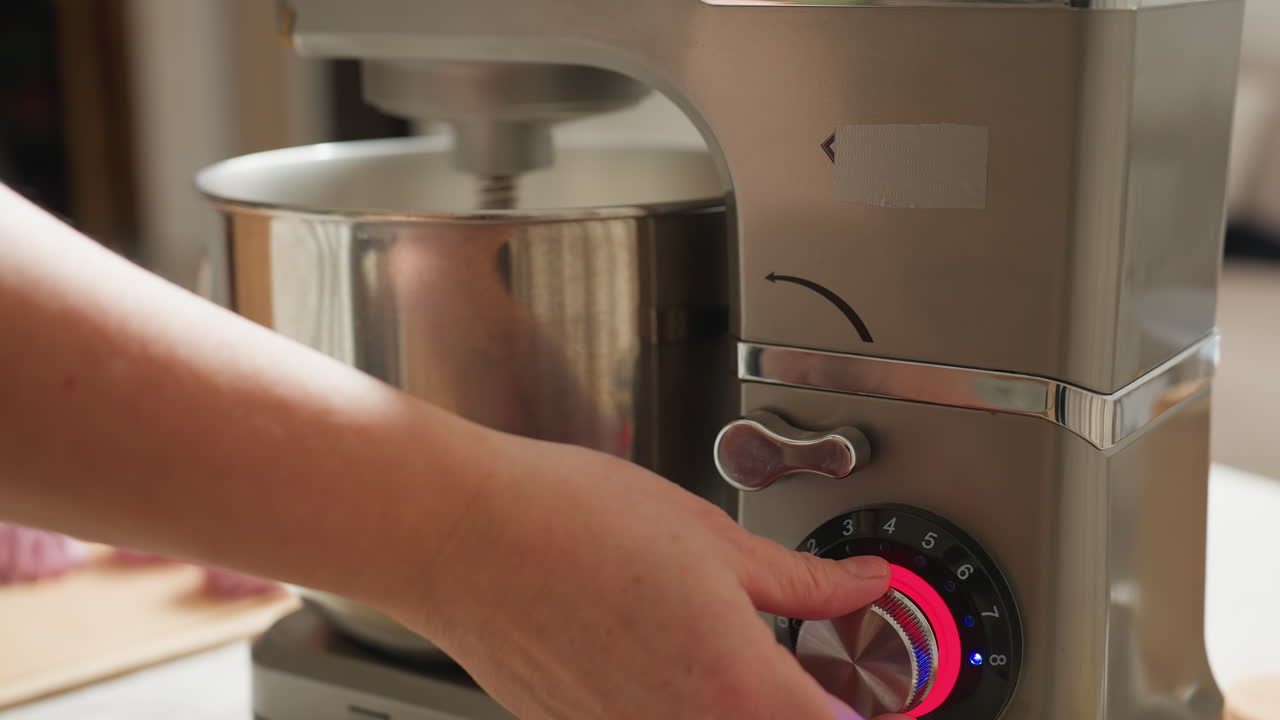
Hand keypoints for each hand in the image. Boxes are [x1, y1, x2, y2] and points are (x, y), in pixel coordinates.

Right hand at [388, 436, 909, 719]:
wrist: (462, 535)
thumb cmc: (572, 523)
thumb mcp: (714, 538)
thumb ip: (805, 581)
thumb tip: (865, 586)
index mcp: (739, 693)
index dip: (865, 714)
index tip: (865, 695)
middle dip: (801, 711)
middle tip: (807, 679)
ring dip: (736, 710)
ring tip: (725, 659)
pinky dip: (675, 710)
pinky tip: (663, 663)